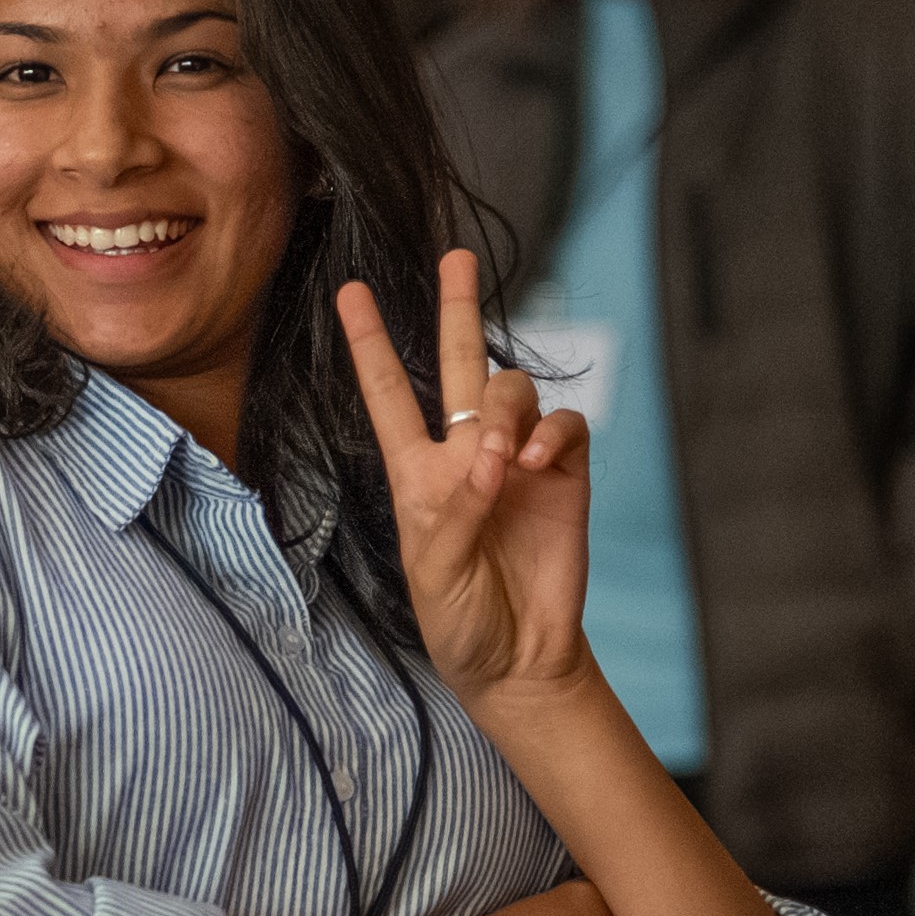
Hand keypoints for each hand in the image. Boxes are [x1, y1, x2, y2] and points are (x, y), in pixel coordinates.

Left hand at [337, 249, 593, 702]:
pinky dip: (553, 432)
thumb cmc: (461, 620)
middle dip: (455, 308)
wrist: (520, 660)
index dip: (369, 344)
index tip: (349, 291)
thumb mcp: (435, 573)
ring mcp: (518, 460)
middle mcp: (467, 454)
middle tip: (455, 255)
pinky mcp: (564, 476)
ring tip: (506, 455)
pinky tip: (539, 461)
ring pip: (513, 391)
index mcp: (417, 473)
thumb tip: (491, 458)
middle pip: (458, 364)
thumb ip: (456, 511)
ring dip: (508, 407)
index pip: (388, 395)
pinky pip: (565, 425)